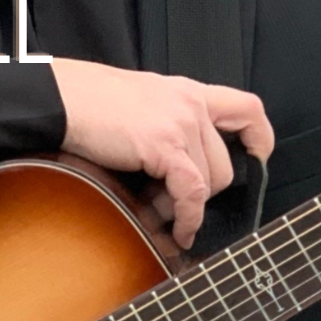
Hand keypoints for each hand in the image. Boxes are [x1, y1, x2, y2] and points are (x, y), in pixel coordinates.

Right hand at [50, 59, 273, 248]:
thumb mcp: (140, 99)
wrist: (60, 98)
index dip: (260, 138)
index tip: (256, 159)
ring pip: (210, 182)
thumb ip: (166, 121)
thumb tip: (174, 168)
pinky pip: (192, 191)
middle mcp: (190, 103)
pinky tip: (177, 229)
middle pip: (225, 164)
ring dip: (187, 206)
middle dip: (203, 193)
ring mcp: (180, 122)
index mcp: (185, 91)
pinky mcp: (164, 144)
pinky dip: (187, 218)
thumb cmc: (86, 100)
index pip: (246, 107)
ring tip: (159, 211)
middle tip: (171, 203)